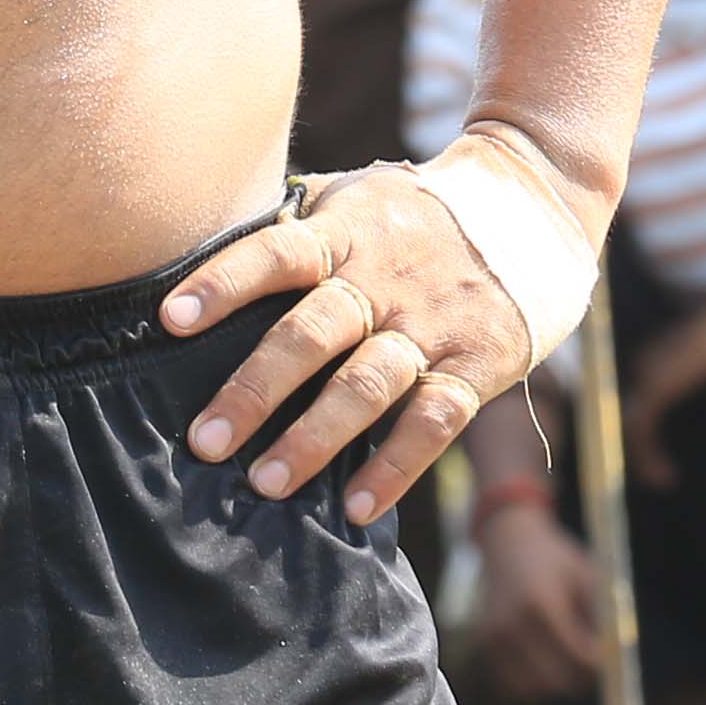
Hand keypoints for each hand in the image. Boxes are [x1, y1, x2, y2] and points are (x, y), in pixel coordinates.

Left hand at [164, 159, 549, 525]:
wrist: (536, 203)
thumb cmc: (416, 210)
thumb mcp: (358, 196)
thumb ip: (296, 222)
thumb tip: (205, 237)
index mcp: (346, 230)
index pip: (276, 252)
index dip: (223, 282)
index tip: (169, 319)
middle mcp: (384, 276)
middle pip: (311, 332)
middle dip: (254, 390)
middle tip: (205, 444)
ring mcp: (432, 322)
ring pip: (367, 385)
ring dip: (314, 438)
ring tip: (266, 485)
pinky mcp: (477, 362)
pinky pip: (433, 420)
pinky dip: (394, 466)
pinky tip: (355, 508)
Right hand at [467, 503, 606, 703]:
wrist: (508, 542)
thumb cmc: (557, 561)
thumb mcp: (588, 577)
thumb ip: (603, 618)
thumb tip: (618, 661)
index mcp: (541, 604)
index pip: (579, 658)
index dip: (601, 667)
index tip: (613, 662)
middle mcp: (511, 625)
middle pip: (558, 682)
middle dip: (582, 679)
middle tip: (593, 664)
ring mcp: (492, 639)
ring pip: (536, 690)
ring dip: (556, 682)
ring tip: (565, 654)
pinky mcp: (483, 647)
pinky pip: (515, 687)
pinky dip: (533, 683)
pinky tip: (542, 659)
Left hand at [620, 299, 705, 492]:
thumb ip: (695, 373)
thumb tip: (699, 388)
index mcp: (653, 357)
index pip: (631, 403)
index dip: (639, 436)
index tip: (657, 461)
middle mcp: (643, 363)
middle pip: (624, 416)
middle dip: (637, 452)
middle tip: (658, 478)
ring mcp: (648, 373)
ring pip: (628, 426)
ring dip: (642, 459)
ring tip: (664, 481)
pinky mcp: (659, 386)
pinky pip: (641, 428)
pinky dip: (649, 454)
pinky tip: (668, 474)